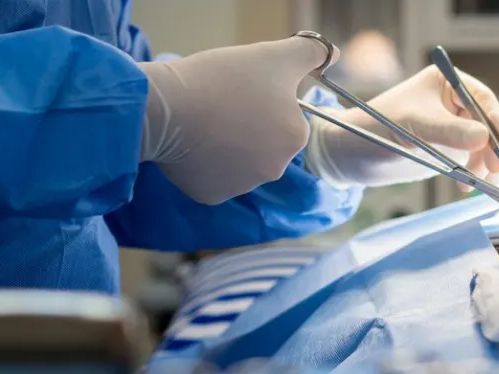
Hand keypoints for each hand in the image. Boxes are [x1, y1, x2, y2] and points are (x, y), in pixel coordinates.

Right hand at [138, 36, 336, 204]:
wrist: (166, 109)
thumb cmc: (223, 80)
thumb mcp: (274, 56)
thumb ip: (310, 53)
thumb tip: (333, 55)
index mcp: (294, 137)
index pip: (283, 116)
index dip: (262, 99)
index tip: (240, 90)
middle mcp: (275, 170)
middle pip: (262, 141)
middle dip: (247, 125)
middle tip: (220, 104)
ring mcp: (242, 187)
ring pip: (238, 160)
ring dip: (225, 144)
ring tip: (202, 121)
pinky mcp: (212, 195)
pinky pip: (212, 176)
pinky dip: (203, 162)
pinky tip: (190, 142)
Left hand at [305, 65, 498, 187]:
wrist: (352, 154)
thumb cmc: (377, 128)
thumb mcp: (415, 127)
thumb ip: (450, 132)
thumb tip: (485, 138)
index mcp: (445, 83)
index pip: (481, 99)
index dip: (496, 119)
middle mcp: (452, 104)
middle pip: (486, 125)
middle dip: (493, 148)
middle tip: (494, 169)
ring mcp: (451, 128)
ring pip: (482, 146)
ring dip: (485, 165)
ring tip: (481, 183)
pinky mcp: (447, 151)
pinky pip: (471, 162)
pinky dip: (473, 175)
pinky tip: (466, 187)